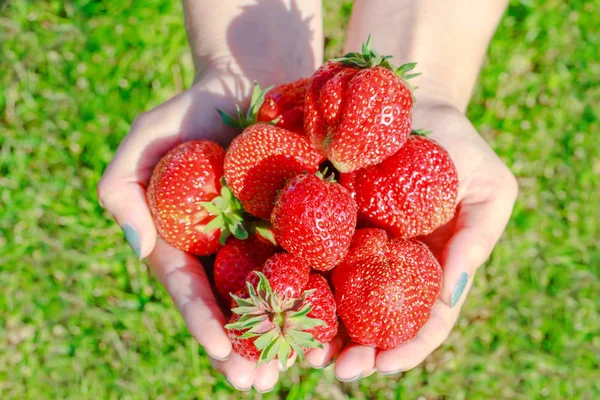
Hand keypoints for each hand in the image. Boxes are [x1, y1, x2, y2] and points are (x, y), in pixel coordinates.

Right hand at [97, 68, 294, 391]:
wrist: (247, 83)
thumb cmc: (191, 110)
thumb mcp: (143, 140)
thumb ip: (123, 191)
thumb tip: (140, 249)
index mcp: (186, 242)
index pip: (191, 288)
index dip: (202, 320)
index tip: (220, 348)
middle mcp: (225, 251)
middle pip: (232, 306)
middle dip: (243, 347)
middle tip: (256, 382)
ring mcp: (264, 240)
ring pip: (273, 296)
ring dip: (282, 335)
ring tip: (297, 366)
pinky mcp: (300, 225)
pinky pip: (308, 264)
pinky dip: (318, 295)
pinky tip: (331, 323)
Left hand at [306, 94, 517, 379]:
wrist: (407, 100)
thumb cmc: (456, 143)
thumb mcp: (488, 186)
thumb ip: (476, 239)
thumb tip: (452, 294)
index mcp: (430, 265)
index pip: (423, 321)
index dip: (406, 349)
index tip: (382, 366)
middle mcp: (388, 264)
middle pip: (373, 322)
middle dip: (355, 351)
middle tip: (334, 367)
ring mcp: (352, 245)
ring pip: (333, 298)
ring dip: (318, 328)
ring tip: (300, 349)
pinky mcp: (319, 220)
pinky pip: (304, 255)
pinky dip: (293, 280)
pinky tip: (277, 296)